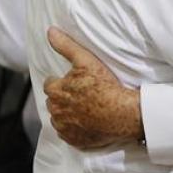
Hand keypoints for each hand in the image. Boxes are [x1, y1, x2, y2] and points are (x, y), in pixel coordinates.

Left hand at [44, 27, 142, 148]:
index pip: (50, 84)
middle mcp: (55, 111)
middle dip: (63, 98)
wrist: (121, 113)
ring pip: (59, 118)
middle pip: (54, 102)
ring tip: (85, 107)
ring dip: (67, 113)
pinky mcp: (74, 140)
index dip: (62, 81)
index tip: (75, 81)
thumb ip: (66, 46)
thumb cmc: (105, 86)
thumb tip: (50, 31)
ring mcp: (65, 128)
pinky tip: (87, 121)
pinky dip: (75, 128)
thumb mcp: (86, 60)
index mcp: (55, 91)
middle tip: (81, 94)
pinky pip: (69, 133)